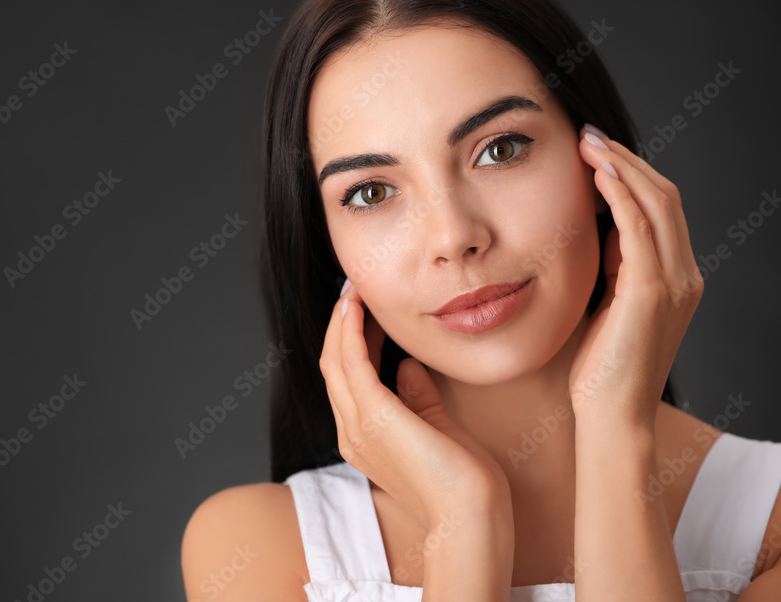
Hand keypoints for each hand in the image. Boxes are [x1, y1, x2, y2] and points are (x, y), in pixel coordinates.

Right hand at [320, 281, 513, 532]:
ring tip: (354, 290)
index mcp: (363, 439)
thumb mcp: (436, 428)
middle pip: (332, 365)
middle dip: (340, 325)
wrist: (470, 514)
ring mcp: (358, 425)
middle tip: (353, 290)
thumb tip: (408, 366)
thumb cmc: (462, 481)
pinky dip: (351, 331)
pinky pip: (352, 362)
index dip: (349, 342)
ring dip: (343, 321)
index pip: (347, 379)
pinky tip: (357, 307)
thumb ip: (418, 398)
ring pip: (336, 360)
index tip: (363, 311)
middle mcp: (352, 432)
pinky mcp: (374, 415)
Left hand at [569, 125, 703, 427]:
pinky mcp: (651, 293)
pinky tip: (599, 174)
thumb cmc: (600, 370)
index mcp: (674, 278)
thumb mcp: (606, 306)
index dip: (629, 175)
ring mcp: (673, 283)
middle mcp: (684, 275)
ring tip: (588, 143)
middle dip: (625, 160)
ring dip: (621, 167)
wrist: (611, 417)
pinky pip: (640, 230)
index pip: (659, 209)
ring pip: (657, 204)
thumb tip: (591, 229)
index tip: (594, 152)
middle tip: (588, 135)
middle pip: (664, 197)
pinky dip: (622, 197)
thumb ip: (610, 269)